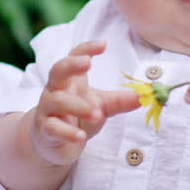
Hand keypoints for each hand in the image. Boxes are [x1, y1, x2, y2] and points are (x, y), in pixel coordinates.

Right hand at [30, 40, 138, 165]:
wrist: (54, 145)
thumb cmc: (77, 118)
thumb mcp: (101, 106)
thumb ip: (120, 101)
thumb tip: (144, 96)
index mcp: (70, 80)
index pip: (74, 57)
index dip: (86, 49)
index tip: (103, 45)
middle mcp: (55, 90)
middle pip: (57, 71)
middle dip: (71, 65)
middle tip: (87, 63)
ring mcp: (47, 110)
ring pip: (57, 101)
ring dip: (77, 106)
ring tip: (97, 114)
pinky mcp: (44, 131)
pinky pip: (52, 128)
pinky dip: (67, 132)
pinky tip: (80, 136)